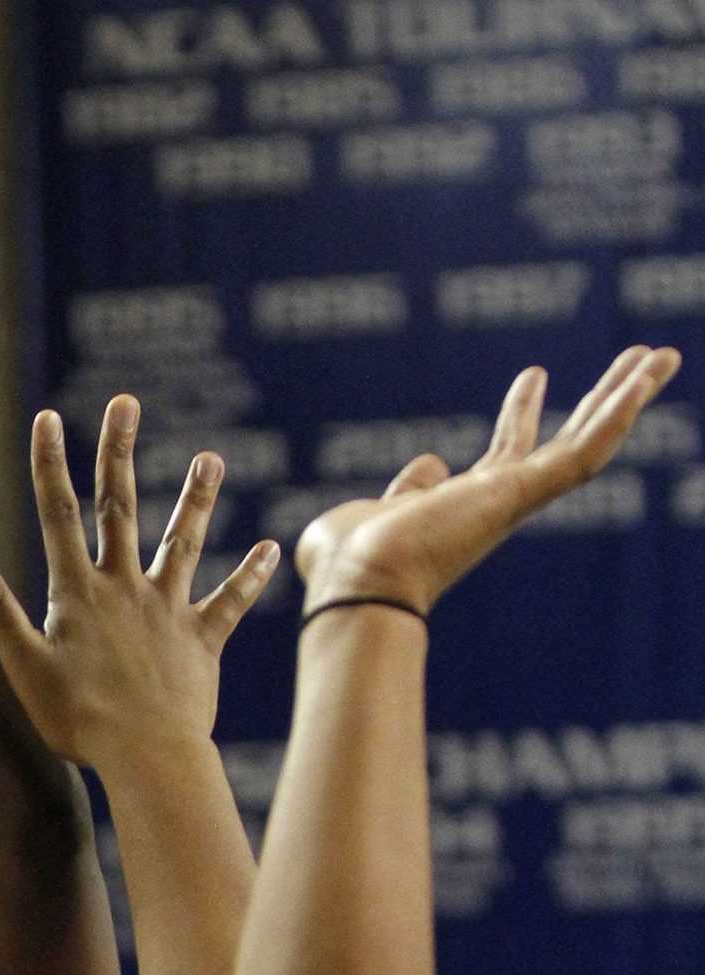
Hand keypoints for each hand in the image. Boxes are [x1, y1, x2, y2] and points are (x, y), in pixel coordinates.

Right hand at [0, 400, 278, 775]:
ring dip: (196, 499)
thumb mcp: (23, 663)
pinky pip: (229, 603)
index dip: (49, 465)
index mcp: (79, 593)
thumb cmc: (77, 720)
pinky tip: (271, 548)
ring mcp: (167, 612)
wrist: (147, 755)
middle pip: (119, 509)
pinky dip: (250, 577)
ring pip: (183, 544)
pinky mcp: (200, 643)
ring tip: (212, 458)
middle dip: (118, 453)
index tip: (47, 418)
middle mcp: (126, 589)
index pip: (59, 516)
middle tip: (125, 403)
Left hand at [298, 344, 681, 612]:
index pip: (500, 457)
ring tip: (660, 357)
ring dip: (624, 398)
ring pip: (583, 444)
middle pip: (557, 443)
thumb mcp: (360, 515)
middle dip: (594, 402)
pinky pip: (583, 453)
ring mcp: (510, 499)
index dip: (521, 415)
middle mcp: (492, 504)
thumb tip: (426, 468)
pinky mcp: (520, 494)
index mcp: (458, 508)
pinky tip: (649, 376)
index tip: (536, 377)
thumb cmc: (343, 568)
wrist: (356, 587)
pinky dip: (619, 414)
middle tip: (630, 364)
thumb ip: (396, 492)